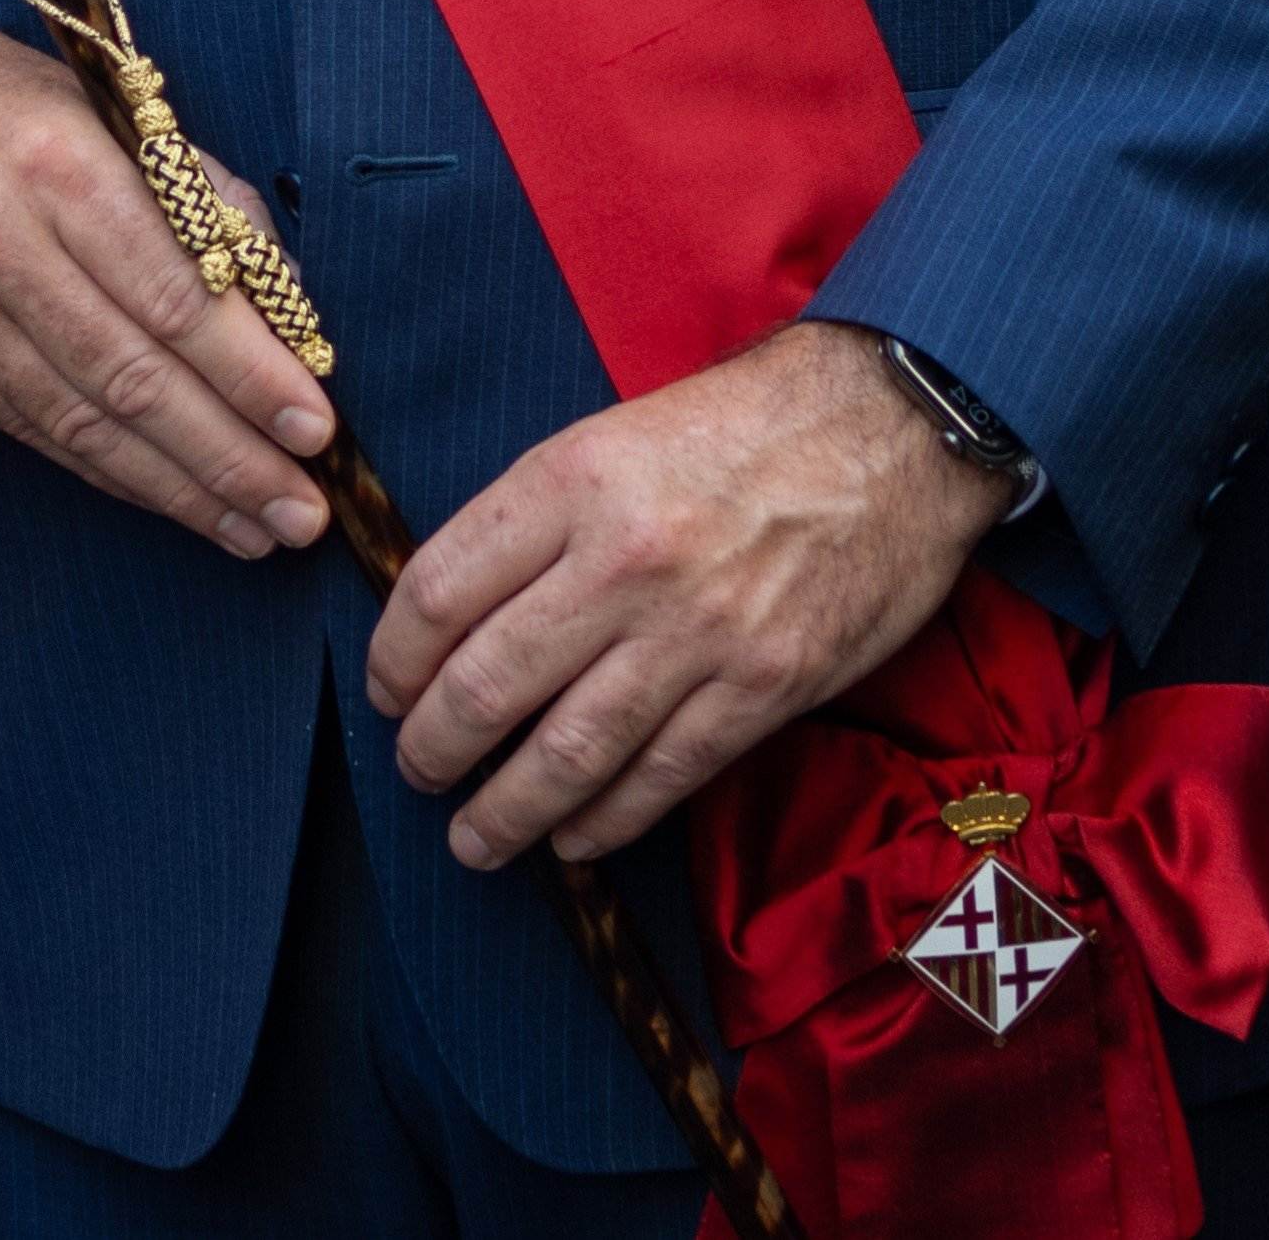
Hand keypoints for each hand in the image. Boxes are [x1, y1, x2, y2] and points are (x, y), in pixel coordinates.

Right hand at [0, 0, 335, 552]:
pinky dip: (103, 467)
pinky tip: (163, 493)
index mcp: (53, 160)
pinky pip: (23, 426)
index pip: (175, 296)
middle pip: (132, 376)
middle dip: (230, 456)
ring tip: (252, 527)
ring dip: (177, 486)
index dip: (252, 376)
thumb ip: (197, 198)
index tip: (316, 428)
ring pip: (78, 420)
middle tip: (301, 511)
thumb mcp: (102, 104)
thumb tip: (285, 306)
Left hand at [365, 320, 1014, 870]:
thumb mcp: (608, 437)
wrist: (883, 430)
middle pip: (486, 682)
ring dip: (506, 810)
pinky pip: (662, 776)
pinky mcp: (763, 688)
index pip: (438, 589)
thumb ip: (534, 518)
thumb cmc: (736, 426)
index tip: (384, 690)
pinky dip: (605, 821)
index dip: (393, 658)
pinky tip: (571, 841)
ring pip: (567, 751)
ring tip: (473, 838)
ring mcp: (695, 633)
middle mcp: (621, 562)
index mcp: (568, 482)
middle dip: (433, 746)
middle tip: (416, 770)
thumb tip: (454, 608)